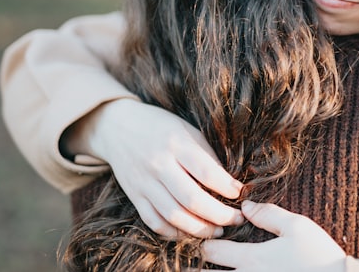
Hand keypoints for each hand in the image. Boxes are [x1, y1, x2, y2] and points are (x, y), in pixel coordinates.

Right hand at [71, 98, 244, 238]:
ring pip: (174, 216)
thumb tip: (230, 182)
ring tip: (218, 230)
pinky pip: (154, 222)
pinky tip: (191, 232)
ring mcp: (143, 183)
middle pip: (191, 199)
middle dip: (219, 215)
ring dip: (200, 229)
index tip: (241, 194)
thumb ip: (206, 155)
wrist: (118, 126)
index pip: (206, 171)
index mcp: (175, 143)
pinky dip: (174, 233)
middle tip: (237, 219)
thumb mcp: (187, 130)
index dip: (227, 187)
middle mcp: (158, 164)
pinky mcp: (134, 196)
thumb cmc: (160, 126)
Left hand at [202, 201, 345, 271]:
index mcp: (252, 259)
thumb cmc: (319, 255)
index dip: (203, 241)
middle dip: (197, 266)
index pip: (212, 251)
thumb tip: (244, 206)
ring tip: (202, 270)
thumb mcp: (297, 226)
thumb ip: (268, 214)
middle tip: (192, 258)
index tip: (202, 235)